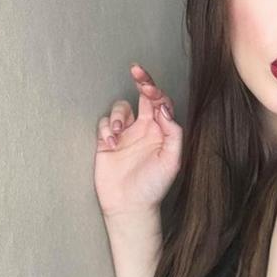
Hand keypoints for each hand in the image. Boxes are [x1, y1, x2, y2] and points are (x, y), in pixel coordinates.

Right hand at [94, 63, 182, 218]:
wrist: (130, 205)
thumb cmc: (153, 186)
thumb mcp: (172, 160)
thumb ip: (173, 133)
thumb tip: (164, 109)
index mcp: (161, 131)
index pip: (160, 103)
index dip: (156, 91)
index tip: (149, 87)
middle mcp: (144, 129)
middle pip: (142, 97)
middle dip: (141, 81)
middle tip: (136, 70)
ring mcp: (125, 134)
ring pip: (121, 108)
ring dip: (118, 114)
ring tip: (118, 131)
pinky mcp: (107, 142)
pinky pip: (104, 124)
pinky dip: (106, 129)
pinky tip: (110, 143)